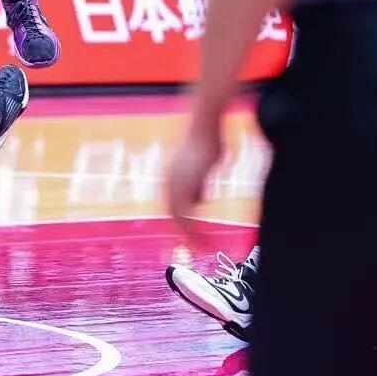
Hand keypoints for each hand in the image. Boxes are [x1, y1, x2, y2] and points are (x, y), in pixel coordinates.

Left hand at [167, 109, 224, 240]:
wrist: (205, 127)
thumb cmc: (208, 141)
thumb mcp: (203, 167)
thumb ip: (199, 184)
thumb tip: (200, 199)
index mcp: (171, 178)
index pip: (172, 205)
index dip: (180, 221)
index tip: (189, 235)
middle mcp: (168, 182)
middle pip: (172, 214)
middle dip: (183, 233)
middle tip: (194, 247)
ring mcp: (174, 184)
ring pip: (178, 218)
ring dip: (189, 235)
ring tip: (200, 247)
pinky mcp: (183, 186)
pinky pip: (185, 216)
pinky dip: (193, 230)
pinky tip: (202, 239)